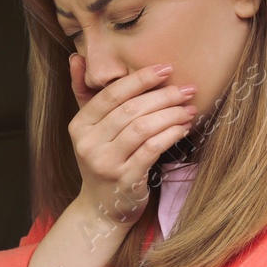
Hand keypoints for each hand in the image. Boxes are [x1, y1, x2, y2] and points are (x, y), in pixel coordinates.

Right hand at [67, 55, 197, 227]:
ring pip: (142, 128)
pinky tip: (184, 128)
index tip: (166, 68)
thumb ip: (85, 93)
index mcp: (79, 126)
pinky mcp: (124, 180)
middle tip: (188, 88)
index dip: (140, 79)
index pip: (111, 95)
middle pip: (130, 110)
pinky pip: (151, 149)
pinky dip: (170, 135)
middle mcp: (88, 144)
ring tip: (190, 108)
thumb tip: (76, 57)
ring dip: (171, 115)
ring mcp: (105, 164)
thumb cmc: (102, 161)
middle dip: (163, 96)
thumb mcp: (89, 129)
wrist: (101, 209)